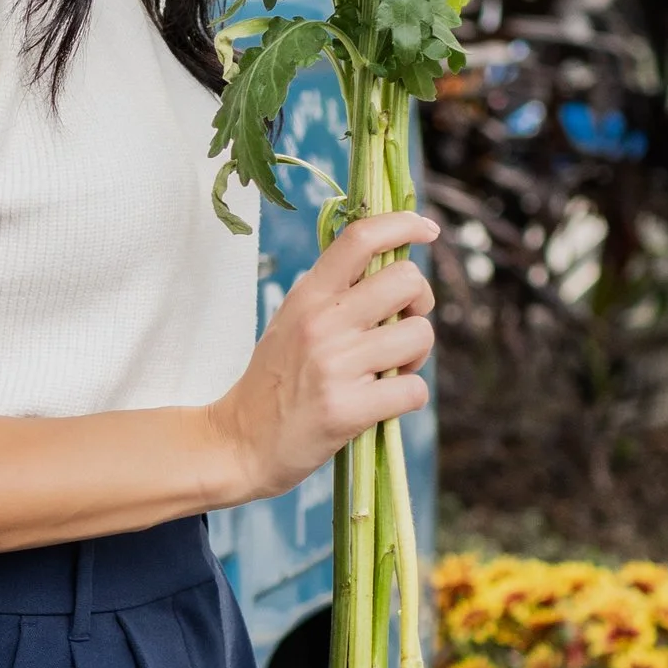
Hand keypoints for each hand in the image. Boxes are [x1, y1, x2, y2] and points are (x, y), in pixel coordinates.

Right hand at [215, 210, 437, 502]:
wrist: (239, 443)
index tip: (427, 230)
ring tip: (388, 371)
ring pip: (420, 335)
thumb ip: (334, 295)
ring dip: (416, 356)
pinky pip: (415, 389)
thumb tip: (392, 270)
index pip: (360, 238)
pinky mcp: (347, 410)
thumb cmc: (275, 382)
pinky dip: (408, 398)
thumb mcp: (292, 322)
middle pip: (407, 281)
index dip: (402, 224)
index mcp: (308, 296)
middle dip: (421, 303)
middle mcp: (322, 323)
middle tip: (402, 326)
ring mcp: (335, 366)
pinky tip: (382, 403)